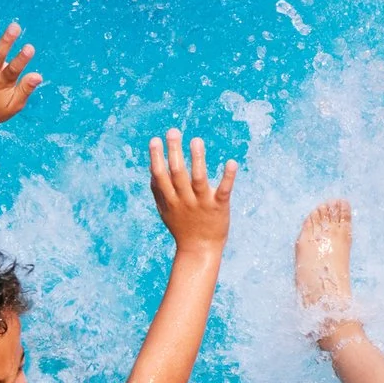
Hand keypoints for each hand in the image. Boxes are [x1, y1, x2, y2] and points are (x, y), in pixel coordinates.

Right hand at [148, 129, 235, 252]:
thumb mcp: (166, 212)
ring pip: (198, 179)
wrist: (200, 251)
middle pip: (177, 173)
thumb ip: (158, 193)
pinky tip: (231, 162)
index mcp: (171, 200)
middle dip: (174, 152)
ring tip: (196, 141)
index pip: (161, 176)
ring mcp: (202, 203)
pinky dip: (228, 177)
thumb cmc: (182, 229)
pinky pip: (223, 190)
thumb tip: (152, 171)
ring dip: (197, 159)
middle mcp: (185, 200)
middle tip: (172, 131)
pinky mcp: (219, 206)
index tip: (154, 140)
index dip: (156, 158)